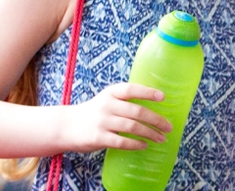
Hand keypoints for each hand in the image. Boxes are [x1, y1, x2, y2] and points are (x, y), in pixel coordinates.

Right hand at [55, 83, 172, 151]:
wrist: (67, 126)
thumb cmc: (92, 113)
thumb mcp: (106, 100)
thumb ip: (124, 101)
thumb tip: (152, 109)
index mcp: (111, 93)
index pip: (132, 89)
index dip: (148, 92)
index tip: (163, 97)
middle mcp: (107, 105)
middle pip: (137, 111)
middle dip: (156, 120)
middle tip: (168, 127)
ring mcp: (102, 122)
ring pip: (132, 127)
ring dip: (150, 133)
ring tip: (161, 138)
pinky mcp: (99, 137)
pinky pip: (122, 141)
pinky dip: (135, 144)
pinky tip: (144, 145)